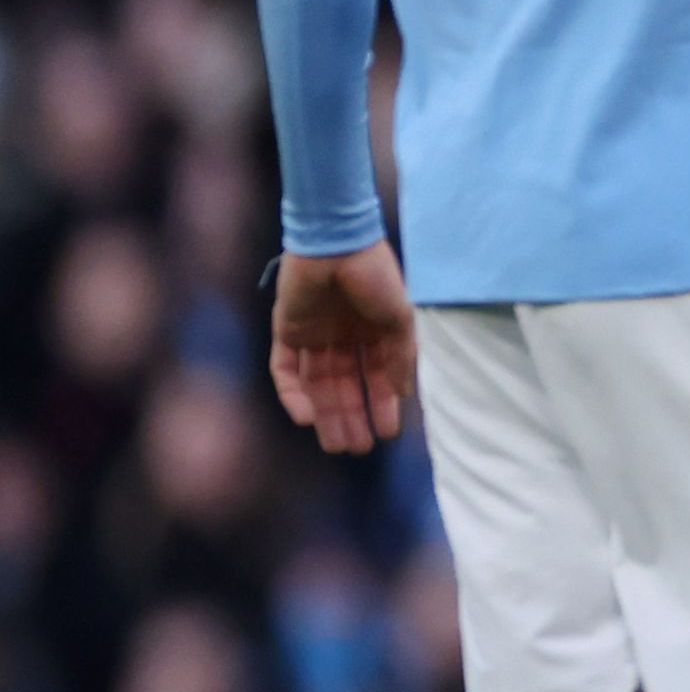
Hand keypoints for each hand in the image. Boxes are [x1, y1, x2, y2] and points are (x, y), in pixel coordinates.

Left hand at [269, 245, 416, 453]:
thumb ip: (400, 357)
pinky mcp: (286, 332)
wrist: (336, 243)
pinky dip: (294, 396)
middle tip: (357, 449)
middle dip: (351, 418)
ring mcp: (314, 336)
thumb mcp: (399, 320)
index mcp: (374, 333)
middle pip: (345, 387)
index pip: (377, 378)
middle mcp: (344, 338)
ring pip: (317, 385)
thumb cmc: (375, 276)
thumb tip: (401, 394)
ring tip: (336, 445)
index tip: (388, 434)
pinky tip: (307, 418)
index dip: (381, 406)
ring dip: (326, 415)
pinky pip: (286, 371)